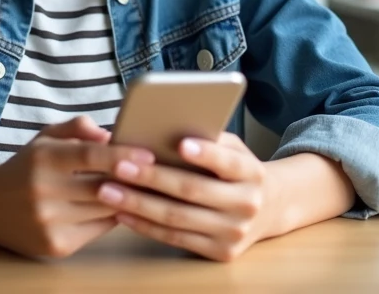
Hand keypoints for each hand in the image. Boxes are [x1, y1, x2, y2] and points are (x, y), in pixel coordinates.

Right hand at [0, 116, 156, 258]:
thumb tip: (108, 133)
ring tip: (146, 187)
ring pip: (105, 210)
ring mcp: (49, 223)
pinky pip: (98, 230)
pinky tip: (120, 206)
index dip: (121, 156)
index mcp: (42, 160)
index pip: (88, 157)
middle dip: (132, 180)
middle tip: (159, 172)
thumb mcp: (44, 138)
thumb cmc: (25, 168)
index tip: (149, 155)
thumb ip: (76, 128)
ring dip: (127, 199)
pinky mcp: (56, 246)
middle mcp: (43, 192)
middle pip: (103, 187)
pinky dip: (112, 217)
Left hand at [98, 132, 285, 261]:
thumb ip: (208, 139)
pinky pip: (175, 239)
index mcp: (252, 172)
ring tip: (108, 190)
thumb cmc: (237, 170)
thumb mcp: (233, 149)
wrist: (270, 209)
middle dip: (151, 178)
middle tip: (117, 166)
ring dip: (138, 205)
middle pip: (193, 191)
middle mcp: (246, 204)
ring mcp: (233, 232)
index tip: (180, 143)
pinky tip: (122, 213)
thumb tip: (162, 126)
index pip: (228, 162)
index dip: (205, 154)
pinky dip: (145, 226)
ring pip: (178, 218)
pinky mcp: (220, 253)